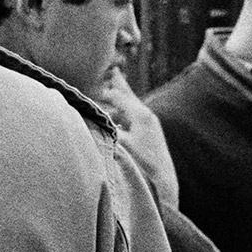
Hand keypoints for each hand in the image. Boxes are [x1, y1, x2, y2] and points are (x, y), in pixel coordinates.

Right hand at [97, 67, 178, 208]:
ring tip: (114, 89)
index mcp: (141, 116)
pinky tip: (118, 115)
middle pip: (129, 97)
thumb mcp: (121, 145)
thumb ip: (106, 130)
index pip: (120, 97)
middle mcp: (146, 117)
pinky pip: (133, 117)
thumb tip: (88, 121)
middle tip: (114, 70)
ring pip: (131, 107)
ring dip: (120, 99)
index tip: (95, 84)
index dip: (107, 91)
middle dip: (119, 85)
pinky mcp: (149, 134)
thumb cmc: (142, 163)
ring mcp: (149, 125)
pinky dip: (123, 112)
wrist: (163, 181)